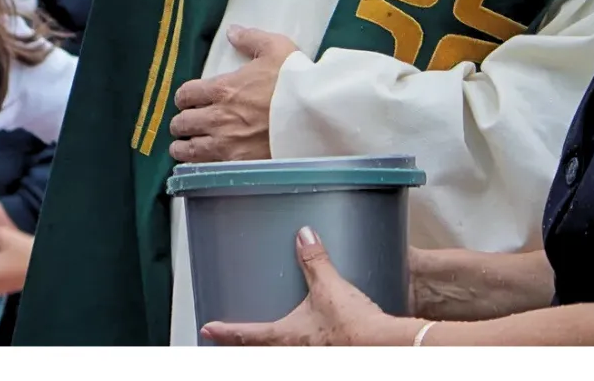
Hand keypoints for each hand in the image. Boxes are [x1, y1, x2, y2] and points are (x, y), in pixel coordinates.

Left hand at [168, 25, 296, 163]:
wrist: (317, 118)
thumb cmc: (296, 82)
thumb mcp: (276, 49)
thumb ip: (251, 39)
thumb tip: (232, 31)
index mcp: (222, 89)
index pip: (185, 94)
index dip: (183, 97)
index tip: (187, 101)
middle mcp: (217, 117)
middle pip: (182, 123)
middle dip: (180, 122)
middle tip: (184, 124)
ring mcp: (226, 144)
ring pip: (188, 149)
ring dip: (182, 146)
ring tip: (183, 146)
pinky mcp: (238, 164)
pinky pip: (206, 168)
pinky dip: (198, 166)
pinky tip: (200, 165)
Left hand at [200, 227, 420, 345]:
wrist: (385, 346)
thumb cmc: (354, 325)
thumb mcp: (329, 286)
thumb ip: (314, 260)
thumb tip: (304, 236)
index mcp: (287, 336)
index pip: (247, 334)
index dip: (224, 331)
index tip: (208, 329)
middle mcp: (296, 352)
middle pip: (261, 352)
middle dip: (244, 346)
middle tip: (230, 340)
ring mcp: (314, 357)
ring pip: (283, 355)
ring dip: (273, 347)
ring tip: (269, 339)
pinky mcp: (334, 354)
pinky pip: (309, 352)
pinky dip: (303, 345)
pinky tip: (313, 337)